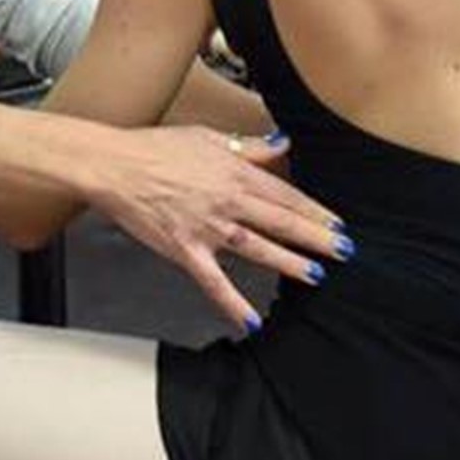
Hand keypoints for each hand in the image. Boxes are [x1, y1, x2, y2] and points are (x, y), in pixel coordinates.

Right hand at [82, 127, 349, 331]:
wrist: (115, 165)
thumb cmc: (157, 148)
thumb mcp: (208, 137)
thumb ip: (249, 146)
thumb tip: (283, 143)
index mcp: (234, 173)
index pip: (284, 194)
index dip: (314, 210)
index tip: (337, 224)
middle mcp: (227, 201)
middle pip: (280, 221)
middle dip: (316, 238)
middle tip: (343, 251)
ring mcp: (207, 227)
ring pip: (256, 248)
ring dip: (288, 263)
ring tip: (315, 277)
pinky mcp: (184, 249)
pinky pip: (213, 281)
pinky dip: (232, 303)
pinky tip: (251, 322)